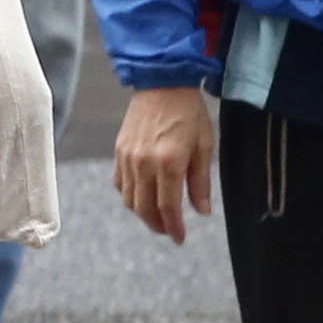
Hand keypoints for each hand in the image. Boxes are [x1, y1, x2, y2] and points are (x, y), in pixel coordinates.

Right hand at [113, 83, 219, 243]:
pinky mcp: (119, 151)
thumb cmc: (189, 112)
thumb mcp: (204, 146)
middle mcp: (144, 163)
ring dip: (142, 214)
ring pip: (129, 200)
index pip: (168, 207)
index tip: (180, 239)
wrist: (162, 83)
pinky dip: (130, 196)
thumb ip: (200, 182)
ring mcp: (128, 158)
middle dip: (158, 225)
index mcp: (169, 162)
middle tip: (169, 231)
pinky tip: (142, 197)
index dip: (174, 227)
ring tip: (158, 218)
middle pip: (145, 208)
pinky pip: (120, 184)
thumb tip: (201, 211)